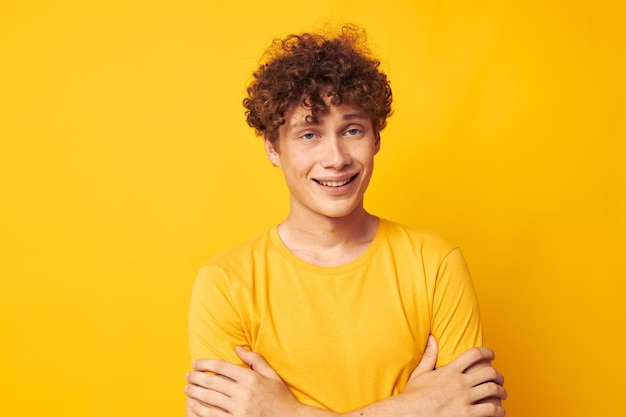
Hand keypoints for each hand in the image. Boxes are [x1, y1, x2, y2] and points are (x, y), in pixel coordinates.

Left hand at [185, 346, 308, 416]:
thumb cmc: (281, 398)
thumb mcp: (272, 375)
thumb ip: (255, 360)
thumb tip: (238, 348)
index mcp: (251, 378)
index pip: (221, 366)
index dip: (205, 363)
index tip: (195, 363)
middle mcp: (243, 392)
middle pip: (212, 381)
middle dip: (196, 377)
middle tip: (187, 375)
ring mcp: (239, 409)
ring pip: (209, 398)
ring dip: (195, 392)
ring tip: (187, 388)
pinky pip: (213, 415)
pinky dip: (201, 409)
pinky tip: (194, 404)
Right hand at [400, 336, 506, 416]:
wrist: (408, 415)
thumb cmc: (413, 396)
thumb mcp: (420, 373)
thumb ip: (429, 355)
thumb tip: (432, 338)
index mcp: (449, 371)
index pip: (474, 354)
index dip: (487, 352)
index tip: (492, 355)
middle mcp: (459, 383)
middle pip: (489, 372)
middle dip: (498, 375)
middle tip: (500, 379)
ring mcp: (464, 399)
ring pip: (493, 390)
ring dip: (501, 392)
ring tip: (502, 395)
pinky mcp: (467, 415)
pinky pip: (491, 410)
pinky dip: (499, 410)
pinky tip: (499, 411)